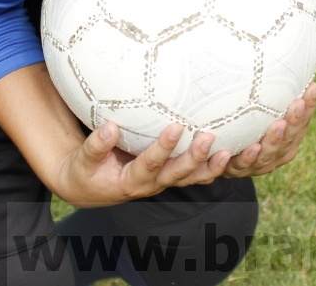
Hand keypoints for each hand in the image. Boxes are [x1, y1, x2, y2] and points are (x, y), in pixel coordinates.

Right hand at [56, 120, 232, 206]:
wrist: (92, 188)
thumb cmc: (86, 171)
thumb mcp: (83, 161)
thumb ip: (96, 145)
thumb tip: (110, 126)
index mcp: (130, 181)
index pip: (149, 165)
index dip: (162, 148)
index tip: (175, 127)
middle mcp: (151, 184)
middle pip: (177, 174)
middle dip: (194, 157)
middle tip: (209, 137)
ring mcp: (164, 181)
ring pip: (192, 178)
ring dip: (211, 166)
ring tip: (229, 151)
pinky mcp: (171, 175)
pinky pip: (196, 174)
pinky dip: (213, 167)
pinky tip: (231, 152)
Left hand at [224, 82, 315, 177]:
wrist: (217, 152)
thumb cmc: (242, 120)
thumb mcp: (255, 103)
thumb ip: (266, 86)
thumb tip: (272, 46)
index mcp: (288, 136)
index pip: (302, 119)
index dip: (309, 106)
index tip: (313, 86)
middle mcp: (277, 151)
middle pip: (290, 137)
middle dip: (295, 121)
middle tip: (297, 103)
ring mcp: (259, 163)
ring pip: (270, 153)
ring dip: (275, 139)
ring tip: (278, 125)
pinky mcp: (238, 170)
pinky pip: (243, 165)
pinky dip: (248, 157)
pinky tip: (250, 147)